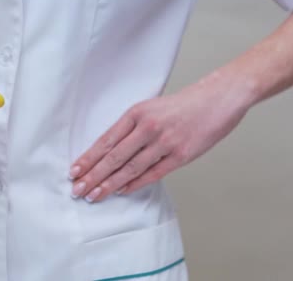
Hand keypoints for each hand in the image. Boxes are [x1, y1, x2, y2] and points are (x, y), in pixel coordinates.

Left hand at [70, 78, 252, 202]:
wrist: (218, 98)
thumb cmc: (182, 105)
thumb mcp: (151, 108)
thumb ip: (131, 128)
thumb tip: (109, 152)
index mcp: (137, 113)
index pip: (106, 140)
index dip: (88, 158)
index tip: (74, 171)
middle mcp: (148, 127)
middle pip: (114, 157)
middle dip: (93, 176)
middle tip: (77, 190)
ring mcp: (165, 142)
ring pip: (130, 168)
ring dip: (109, 184)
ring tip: (94, 195)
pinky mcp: (181, 154)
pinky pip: (153, 173)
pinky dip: (135, 184)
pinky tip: (121, 191)